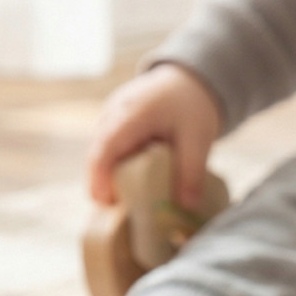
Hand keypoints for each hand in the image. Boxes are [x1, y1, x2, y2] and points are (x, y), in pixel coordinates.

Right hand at [87, 64, 222, 209]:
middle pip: (96, 154)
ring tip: (123, 205)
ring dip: (106, 179)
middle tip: (116, 214)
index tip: (105, 201)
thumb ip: (192, 172)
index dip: (100, 176)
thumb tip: (188, 207)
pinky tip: (128, 188)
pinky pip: (106, 150)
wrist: (187, 80)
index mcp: (132, 113)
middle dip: (101, 185)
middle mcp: (113, 114)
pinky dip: (113, 169)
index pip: (106, 147)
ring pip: (99, 153)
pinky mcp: (111, 125)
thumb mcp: (198, 138)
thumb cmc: (192, 105)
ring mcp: (109, 117)